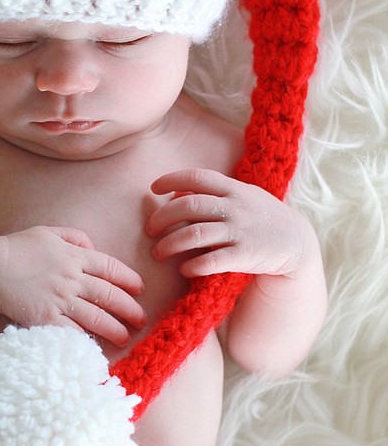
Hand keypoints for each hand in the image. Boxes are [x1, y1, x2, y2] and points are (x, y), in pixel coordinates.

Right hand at [0, 226, 146, 345]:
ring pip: (97, 317)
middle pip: (109, 295)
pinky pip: (73, 332)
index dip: (129, 279)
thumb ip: (73, 236)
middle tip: (142, 319)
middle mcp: (72, 278)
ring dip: (115, 329)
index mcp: (75, 256)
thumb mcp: (47, 232)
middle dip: (130, 309)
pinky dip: (87, 341)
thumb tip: (93, 248)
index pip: (111, 268)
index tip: (140, 289)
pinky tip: (97, 348)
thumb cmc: (16, 248)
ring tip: (126, 338)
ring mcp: (60, 299)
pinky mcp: (46, 318)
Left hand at [146, 169, 308, 278]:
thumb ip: (211, 193)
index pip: (198, 177)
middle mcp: (236, 207)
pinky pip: (212, 261)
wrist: (295, 242)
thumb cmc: (260, 216)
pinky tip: (183, 269)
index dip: (172, 179)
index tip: (153, 189)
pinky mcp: (245, 256)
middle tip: (149, 229)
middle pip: (190, 206)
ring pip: (195, 234)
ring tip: (158, 253)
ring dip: (170, 244)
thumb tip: (175, 192)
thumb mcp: (241, 196)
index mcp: (233, 189)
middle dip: (163, 217)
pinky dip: (193, 265)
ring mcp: (240, 231)